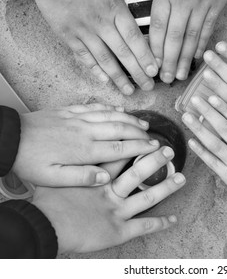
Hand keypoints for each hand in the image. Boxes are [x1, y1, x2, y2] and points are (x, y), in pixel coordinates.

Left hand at [12, 103, 158, 186]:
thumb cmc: (30, 161)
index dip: (140, 147)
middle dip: (140, 133)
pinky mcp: (69, 111)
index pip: (120, 147)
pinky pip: (95, 106)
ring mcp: (78, 119)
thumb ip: (82, 177)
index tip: (154, 148)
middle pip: (120, 129)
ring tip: (143, 123)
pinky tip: (118, 109)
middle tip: (153, 137)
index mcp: (84, 149)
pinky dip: (110, 107)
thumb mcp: (53, 178)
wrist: (9, 139)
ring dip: (129, 119)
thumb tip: (106, 177)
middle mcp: (85, 131)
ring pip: (110, 116)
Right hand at [32, 146, 185, 253]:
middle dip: (154, 161)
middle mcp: (110, 194)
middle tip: (169, 150)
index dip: (135, 148)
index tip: (148, 138)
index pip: (120, 159)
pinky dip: (160, 224)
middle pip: (137, 174)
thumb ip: (69, 167)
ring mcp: (116, 212)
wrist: (43, 227)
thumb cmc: (47, 205)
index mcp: (97, 179)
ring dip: (165, 188)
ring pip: (146, 198)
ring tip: (182, 177)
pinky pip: (143, 227)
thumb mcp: (54, 180)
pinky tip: (174, 220)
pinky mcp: (118, 231)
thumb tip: (69, 153)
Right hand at [35, 0, 157, 93]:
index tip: (153, 71)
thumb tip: (141, 31)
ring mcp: (83, 30)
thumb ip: (124, 12)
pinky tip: (105, 80)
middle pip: (123, 52)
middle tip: (147, 87)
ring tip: (128, 90)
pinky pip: (84, 56)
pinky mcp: (68, 34)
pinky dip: (95, 69)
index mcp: (115, 9)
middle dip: (137, 72)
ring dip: (118, 77)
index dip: (145, 56)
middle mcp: (101, 22)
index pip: (134, 38)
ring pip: (104, 58)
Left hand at [150, 0, 226, 82]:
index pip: (158, 27)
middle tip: (166, 77)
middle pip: (174, 37)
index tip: (154, 65)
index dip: (155, 48)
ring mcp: (201, 4)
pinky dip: (202, 44)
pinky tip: (196, 57)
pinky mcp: (216, 5)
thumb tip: (151, 26)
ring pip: (191, 37)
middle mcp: (184, 2)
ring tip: (181, 75)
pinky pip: (208, 29)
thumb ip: (159, 2)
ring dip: (185, 59)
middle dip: (170, 61)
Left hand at [182, 95, 226, 234]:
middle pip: (224, 128)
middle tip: (195, 99)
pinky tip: (192, 141)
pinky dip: (201, 152)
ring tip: (187, 116)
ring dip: (198, 129)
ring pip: (214, 143)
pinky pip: (212, 163)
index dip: (226, 107)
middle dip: (208, 111)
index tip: (215, 95)